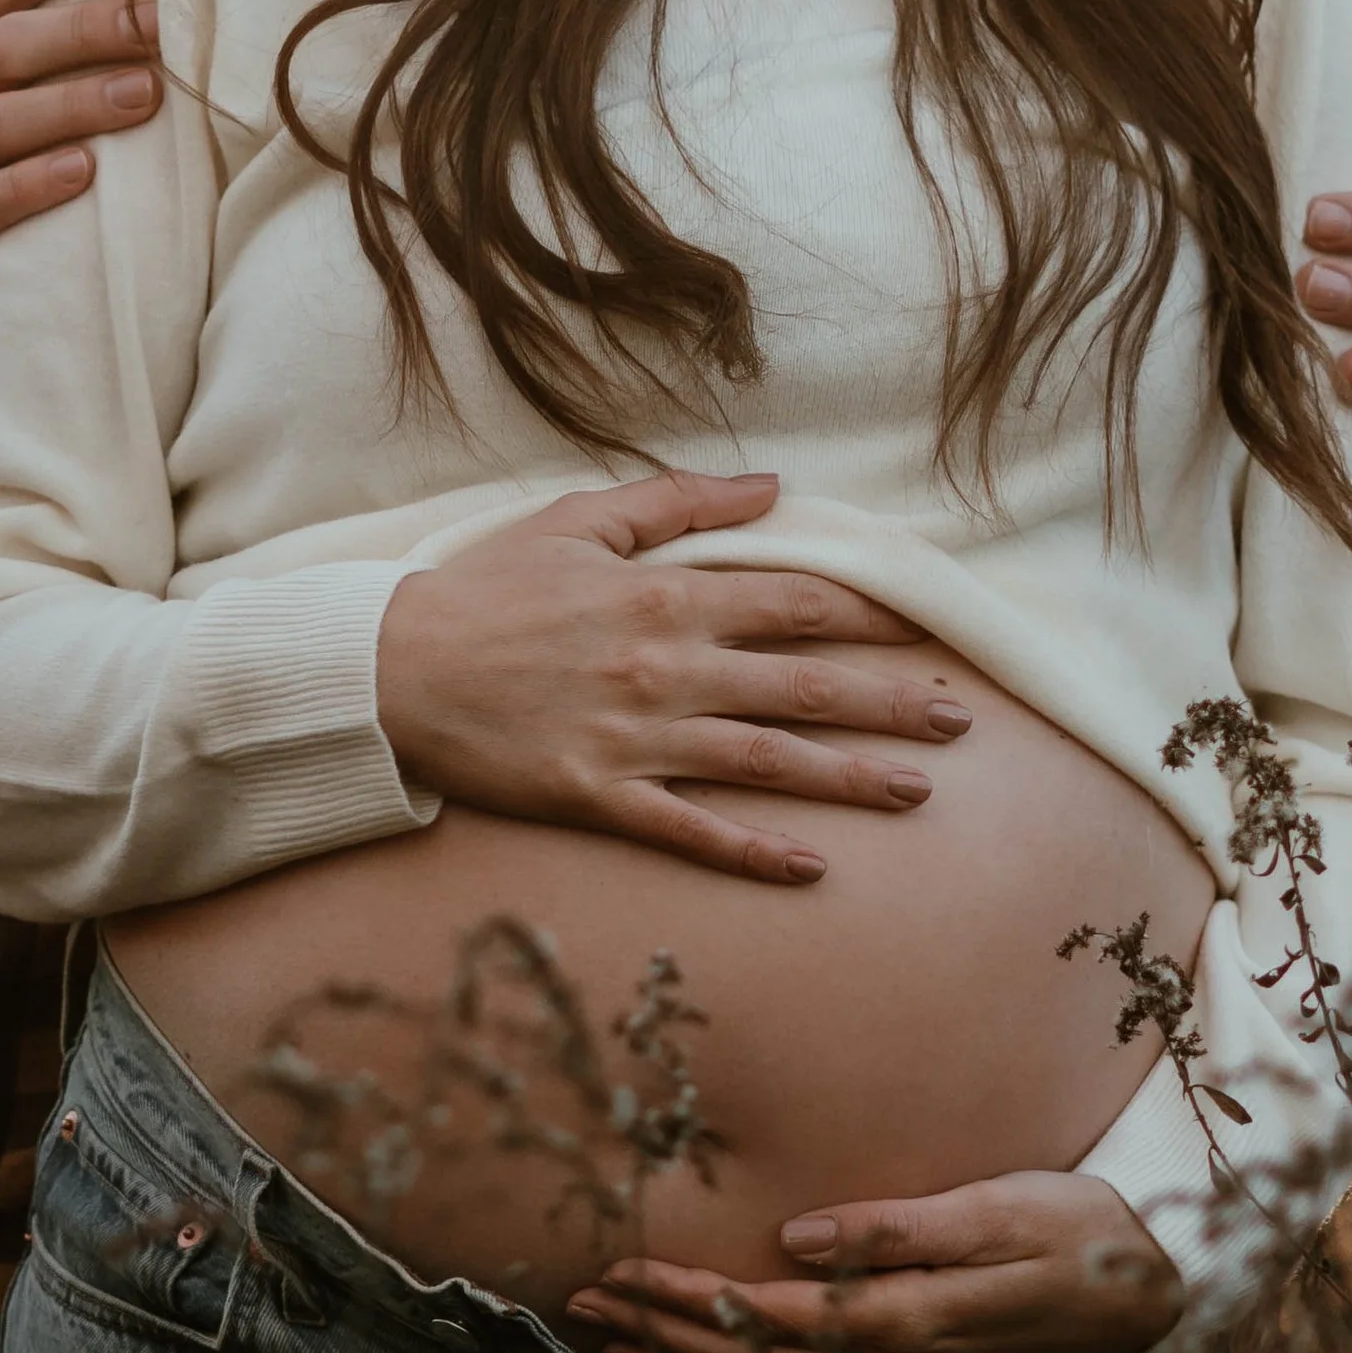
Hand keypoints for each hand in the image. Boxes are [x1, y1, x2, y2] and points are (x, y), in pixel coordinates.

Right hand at [374, 472, 967, 883]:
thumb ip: (679, 501)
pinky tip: (810, 867)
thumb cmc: (485, 587)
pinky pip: (691, 830)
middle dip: (890, 704)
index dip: (869, 618)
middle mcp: (666, 667)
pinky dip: (753, 851)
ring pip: (768, 763)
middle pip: (804, 687)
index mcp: (665, 595)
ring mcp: (636, 738)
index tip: (926, 630)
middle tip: (961, 721)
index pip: (794, 604)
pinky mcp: (600, 795)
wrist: (390, 666)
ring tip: (918, 792)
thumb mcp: (578, 520)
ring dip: (849, 778)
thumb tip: (771, 485)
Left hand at [567, 1172, 1183, 1352]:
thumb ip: (898, 1226)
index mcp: (903, 1317)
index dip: (687, 1296)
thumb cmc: (1071, 1228)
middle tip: (580, 1303)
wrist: (1143, 1287)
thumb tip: (799, 1232)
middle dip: (660, 1333)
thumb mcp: (997, 1207)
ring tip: (608, 1344)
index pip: (766, 1314)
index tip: (620, 1268)